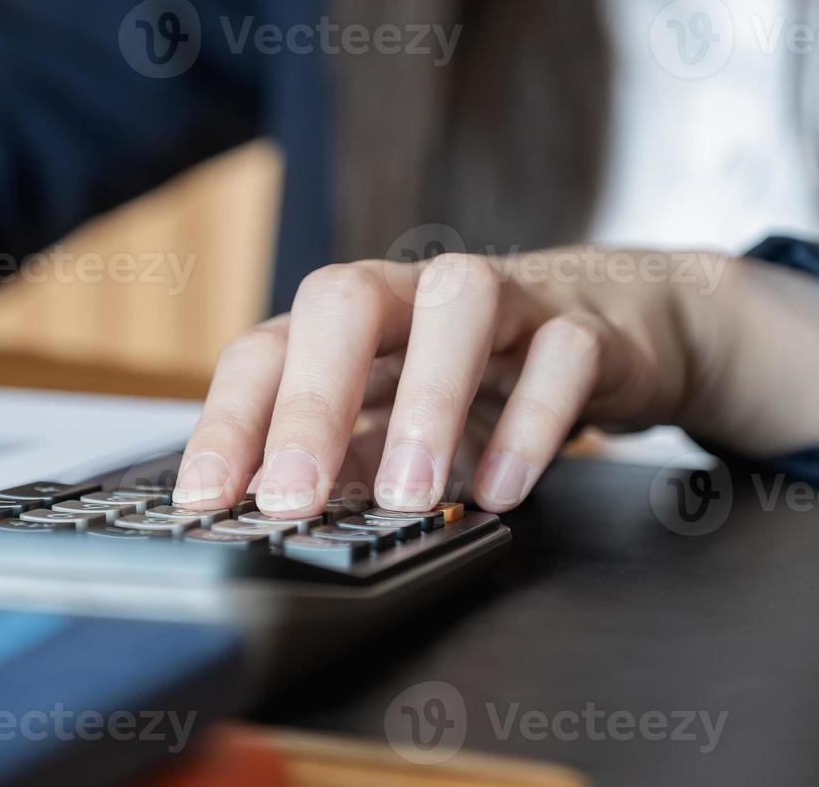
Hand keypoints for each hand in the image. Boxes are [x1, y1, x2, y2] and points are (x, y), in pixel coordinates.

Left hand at [172, 248, 818, 515]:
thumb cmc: (479, 376)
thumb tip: (267, 521)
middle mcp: (415, 297)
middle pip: (344, 301)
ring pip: (459, 302)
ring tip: (408, 496)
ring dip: (427, 400)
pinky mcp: (584, 328)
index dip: (229, 421)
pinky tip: (503, 489)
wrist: (614, 325)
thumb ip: (341, 459)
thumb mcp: (395, 419)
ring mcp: (503, 302)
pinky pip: (563, 354)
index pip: (267, 351)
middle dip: (310, 401)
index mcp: (351, 323)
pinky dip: (532, 421)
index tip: (204, 501)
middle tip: (293, 499)